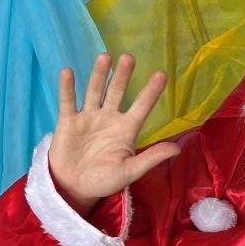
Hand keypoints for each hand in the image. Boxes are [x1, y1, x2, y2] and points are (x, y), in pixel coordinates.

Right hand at [48, 54, 178, 210]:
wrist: (75, 188)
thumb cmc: (105, 180)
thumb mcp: (130, 171)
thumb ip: (151, 158)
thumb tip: (177, 149)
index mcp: (126, 128)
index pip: (142, 106)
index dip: (151, 91)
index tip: (162, 74)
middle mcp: (109, 118)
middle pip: (117, 92)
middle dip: (122, 75)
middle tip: (129, 57)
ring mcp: (88, 118)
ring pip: (95, 91)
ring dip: (98, 75)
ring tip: (105, 57)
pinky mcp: (68, 122)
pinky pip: (68, 101)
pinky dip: (67, 87)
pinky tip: (68, 71)